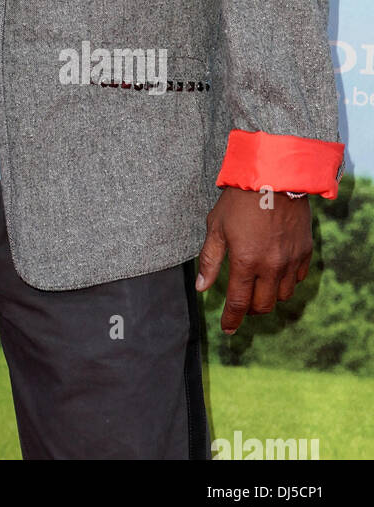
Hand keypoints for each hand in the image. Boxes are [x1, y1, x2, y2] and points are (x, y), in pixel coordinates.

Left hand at [195, 187, 312, 334]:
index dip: (232, 319)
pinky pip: (297, 279)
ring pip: (282, 295)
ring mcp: (291, 260)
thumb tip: (201, 288)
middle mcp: (271, 266)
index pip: (239, 303)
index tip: (227, 329)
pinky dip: (286, 282)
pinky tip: (276, 272)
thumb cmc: (239, 199)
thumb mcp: (216, 227)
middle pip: (263, 305)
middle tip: (241, 305)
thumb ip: (210, 260)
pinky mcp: (305, 251)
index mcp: (246, 262)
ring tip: (258, 287)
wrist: (273, 177)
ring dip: (269, 297)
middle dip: (250, 310)